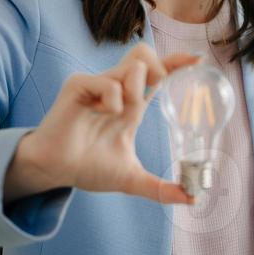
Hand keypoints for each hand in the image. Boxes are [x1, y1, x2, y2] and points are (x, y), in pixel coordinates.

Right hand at [4, 43, 202, 205]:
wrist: (55, 171)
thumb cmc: (87, 167)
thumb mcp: (131, 179)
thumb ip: (160, 189)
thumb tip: (191, 200)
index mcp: (131, 104)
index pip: (159, 73)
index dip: (178, 62)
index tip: (198, 61)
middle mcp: (117, 89)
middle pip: (145, 54)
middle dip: (160, 68)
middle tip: (153, 94)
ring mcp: (98, 84)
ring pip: (133, 65)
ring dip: (137, 88)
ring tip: (123, 114)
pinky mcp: (79, 85)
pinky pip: (108, 83)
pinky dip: (113, 100)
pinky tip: (101, 114)